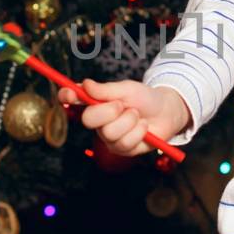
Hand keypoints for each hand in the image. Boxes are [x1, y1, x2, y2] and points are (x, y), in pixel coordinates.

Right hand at [56, 78, 184, 156]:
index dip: (67, 97)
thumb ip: (106, 89)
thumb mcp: (127, 89)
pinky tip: (143, 128)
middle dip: (108, 111)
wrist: (166, 112)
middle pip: (88, 119)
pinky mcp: (121, 149)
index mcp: (95, 102)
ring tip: (138, 116)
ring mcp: (108, 136)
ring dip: (129, 121)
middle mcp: (98, 121)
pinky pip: (125, 142)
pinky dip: (139, 131)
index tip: (69, 94)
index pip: (73, 100)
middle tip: (123, 105)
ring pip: (110, 132)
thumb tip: (86, 84)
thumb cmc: (145, 98)